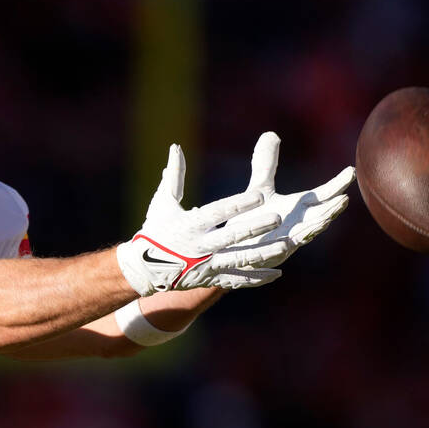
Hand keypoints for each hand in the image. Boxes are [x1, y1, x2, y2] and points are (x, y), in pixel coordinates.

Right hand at [116, 144, 287, 295]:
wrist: (143, 270)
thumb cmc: (155, 231)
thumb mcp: (163, 203)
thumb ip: (174, 176)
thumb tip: (176, 147)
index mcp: (189, 225)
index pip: (217, 212)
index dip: (238, 204)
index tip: (259, 194)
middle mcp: (199, 246)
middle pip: (231, 236)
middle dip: (255, 226)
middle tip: (277, 217)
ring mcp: (206, 265)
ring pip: (238, 259)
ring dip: (263, 253)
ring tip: (285, 245)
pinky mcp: (210, 279)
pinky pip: (236, 280)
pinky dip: (256, 278)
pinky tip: (277, 273)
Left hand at [227, 131, 354, 264]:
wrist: (231, 247)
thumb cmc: (250, 219)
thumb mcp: (259, 189)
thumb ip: (265, 164)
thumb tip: (271, 134)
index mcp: (298, 208)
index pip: (322, 194)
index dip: (336, 184)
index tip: (350, 171)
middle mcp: (298, 224)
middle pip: (321, 215)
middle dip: (333, 209)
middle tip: (344, 198)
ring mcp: (287, 240)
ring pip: (307, 234)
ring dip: (318, 226)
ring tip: (327, 217)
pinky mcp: (271, 253)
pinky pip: (283, 249)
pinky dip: (290, 243)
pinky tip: (297, 236)